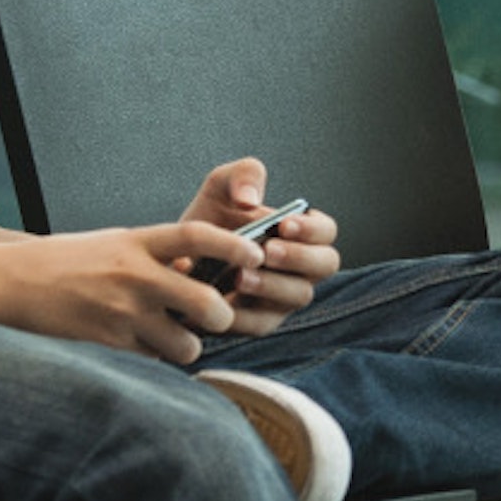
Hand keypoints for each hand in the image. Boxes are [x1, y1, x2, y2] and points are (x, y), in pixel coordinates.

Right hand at [0, 223, 254, 363]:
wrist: (14, 282)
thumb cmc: (69, 260)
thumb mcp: (118, 243)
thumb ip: (158, 254)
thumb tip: (204, 270)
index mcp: (138, 242)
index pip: (197, 235)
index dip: (233, 244)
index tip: (255, 253)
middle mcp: (134, 277)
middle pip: (205, 301)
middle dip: (222, 314)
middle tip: (218, 314)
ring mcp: (122, 313)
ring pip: (186, 344)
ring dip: (189, 345)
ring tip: (174, 336)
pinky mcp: (109, 344)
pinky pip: (155, 360)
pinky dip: (157, 358)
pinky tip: (142, 345)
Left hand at [175, 159, 340, 337]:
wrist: (174, 256)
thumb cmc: (209, 219)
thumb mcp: (221, 187)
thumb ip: (243, 175)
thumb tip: (250, 199)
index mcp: (301, 232)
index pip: (326, 232)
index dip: (312, 229)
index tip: (285, 224)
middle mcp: (301, 266)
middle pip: (325, 265)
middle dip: (299, 258)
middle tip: (267, 252)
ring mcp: (284, 297)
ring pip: (297, 297)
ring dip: (272, 286)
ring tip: (240, 276)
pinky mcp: (259, 322)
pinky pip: (261, 324)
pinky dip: (243, 314)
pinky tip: (221, 300)